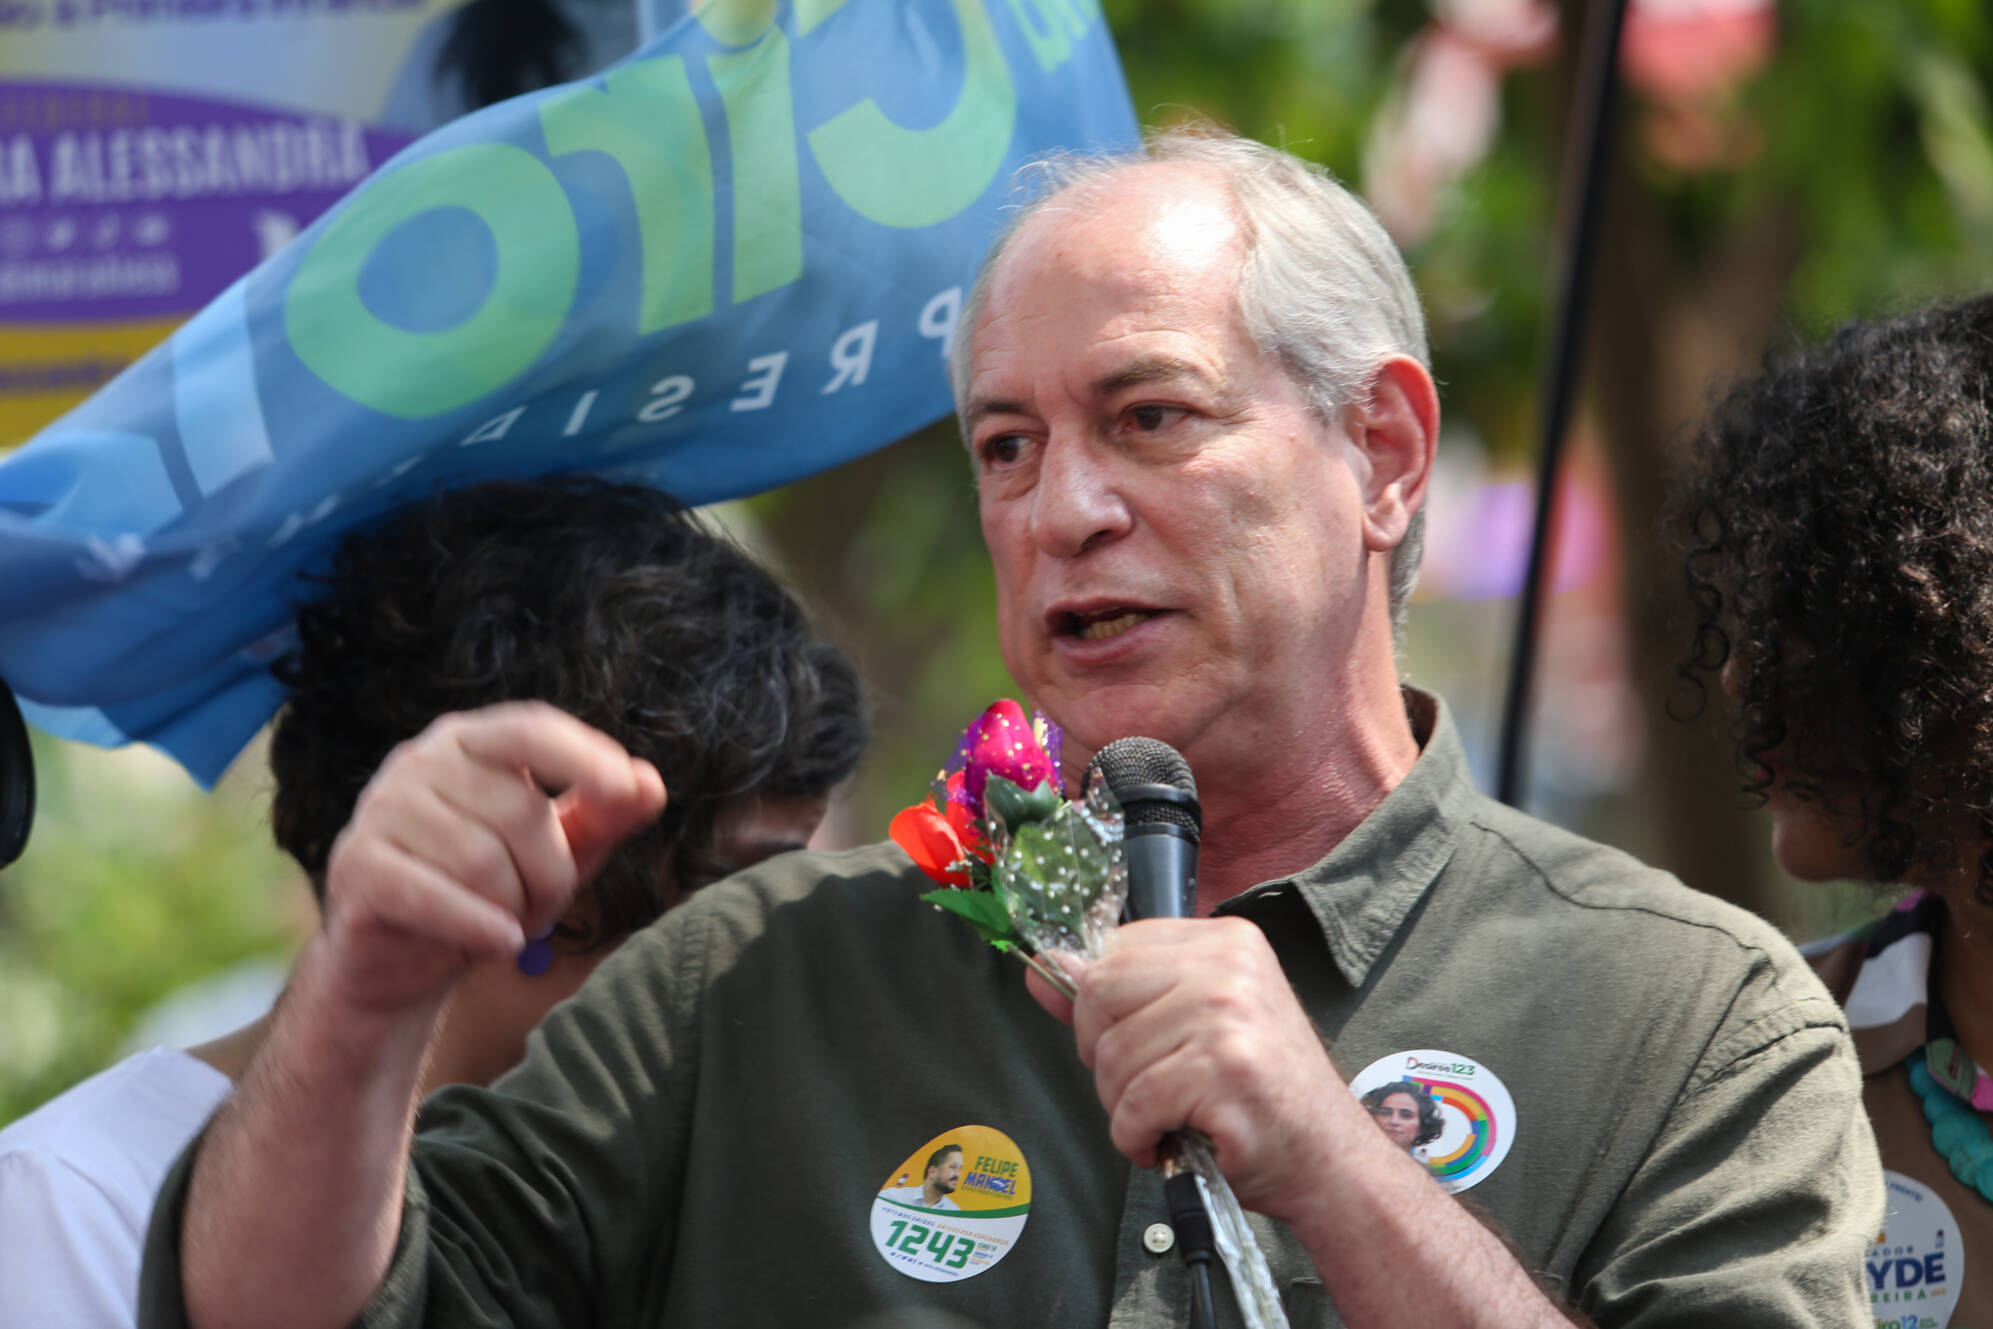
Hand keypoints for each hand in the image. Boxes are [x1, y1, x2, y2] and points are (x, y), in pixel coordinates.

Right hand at [317, 701, 664, 1016]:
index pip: (529, 729)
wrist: (400, 960)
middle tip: (541, 907)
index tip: (624, 788)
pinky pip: (435, 896)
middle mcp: (418, 763)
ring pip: (483, 861)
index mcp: (468, 741)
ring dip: (514, 907)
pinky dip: (480, 926)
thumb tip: (650, 784)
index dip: (581, 755)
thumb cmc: (487, 890)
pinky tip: (502, 943)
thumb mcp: (557, 850)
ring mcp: (380, 811)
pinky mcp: (358, 868)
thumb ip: (605, 815)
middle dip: (550, 874)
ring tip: (508, 922)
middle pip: (520, 813)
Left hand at [1026, 917, 1364, 1220]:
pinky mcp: (1224, 1067)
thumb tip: (1043, 965)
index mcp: (1223, 940)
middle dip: (1101, 1054)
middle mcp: (1228, 963)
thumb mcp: (1189, 1026)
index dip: (1102, 1008)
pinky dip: (1135, 1138)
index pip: (1113, 949)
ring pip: (1112, 1054)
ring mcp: (1228, 1012)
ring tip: (1165, 1118)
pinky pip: (1134, 1103)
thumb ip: (1116, 994)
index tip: (1132, 1043)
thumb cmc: (1258, 1095)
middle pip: (1099, 991)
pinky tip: (1166, 1142)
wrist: (1327, 1159)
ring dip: (1122, 1106)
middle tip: (1141, 1087)